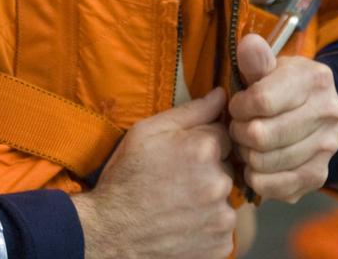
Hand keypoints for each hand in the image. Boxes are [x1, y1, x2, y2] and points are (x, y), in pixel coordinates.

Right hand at [72, 87, 235, 258]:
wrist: (110, 234)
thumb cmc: (126, 179)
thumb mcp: (148, 132)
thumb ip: (191, 110)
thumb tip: (221, 94)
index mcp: (205, 148)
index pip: (224, 135)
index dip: (202, 143)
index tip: (183, 155)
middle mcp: (220, 182)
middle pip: (227, 166)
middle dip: (208, 171)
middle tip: (178, 182)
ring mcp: (222, 217)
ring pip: (225, 198)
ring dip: (209, 199)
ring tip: (178, 205)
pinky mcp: (220, 245)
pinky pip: (223, 227)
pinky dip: (208, 226)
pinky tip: (183, 224)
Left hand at [227, 33, 337, 202]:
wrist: (317, 110)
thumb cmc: (284, 86)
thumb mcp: (273, 67)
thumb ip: (257, 59)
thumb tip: (248, 44)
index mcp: (315, 79)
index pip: (261, 101)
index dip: (239, 106)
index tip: (237, 105)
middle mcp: (328, 112)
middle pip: (261, 135)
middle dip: (239, 132)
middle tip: (238, 127)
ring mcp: (327, 146)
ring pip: (265, 162)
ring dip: (246, 155)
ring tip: (247, 144)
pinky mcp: (320, 174)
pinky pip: (277, 187)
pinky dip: (258, 178)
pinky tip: (256, 165)